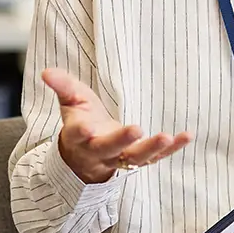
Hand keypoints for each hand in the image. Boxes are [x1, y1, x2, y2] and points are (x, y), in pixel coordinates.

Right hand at [43, 68, 192, 184]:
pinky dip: (173, 149)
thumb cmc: (80, 122)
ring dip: (152, 149)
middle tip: (137, 129)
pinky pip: (158, 157)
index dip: (81, 132)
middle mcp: (100, 151)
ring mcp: (121, 158)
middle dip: (122, 140)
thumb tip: (46, 72)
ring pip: (136, 158)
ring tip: (167, 137)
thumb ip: (62, 86)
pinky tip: (187, 136)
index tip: (85, 128)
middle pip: (110, 149)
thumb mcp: (70, 103)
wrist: (86, 157)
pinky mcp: (139, 160)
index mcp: (80, 137)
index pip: (78, 135)